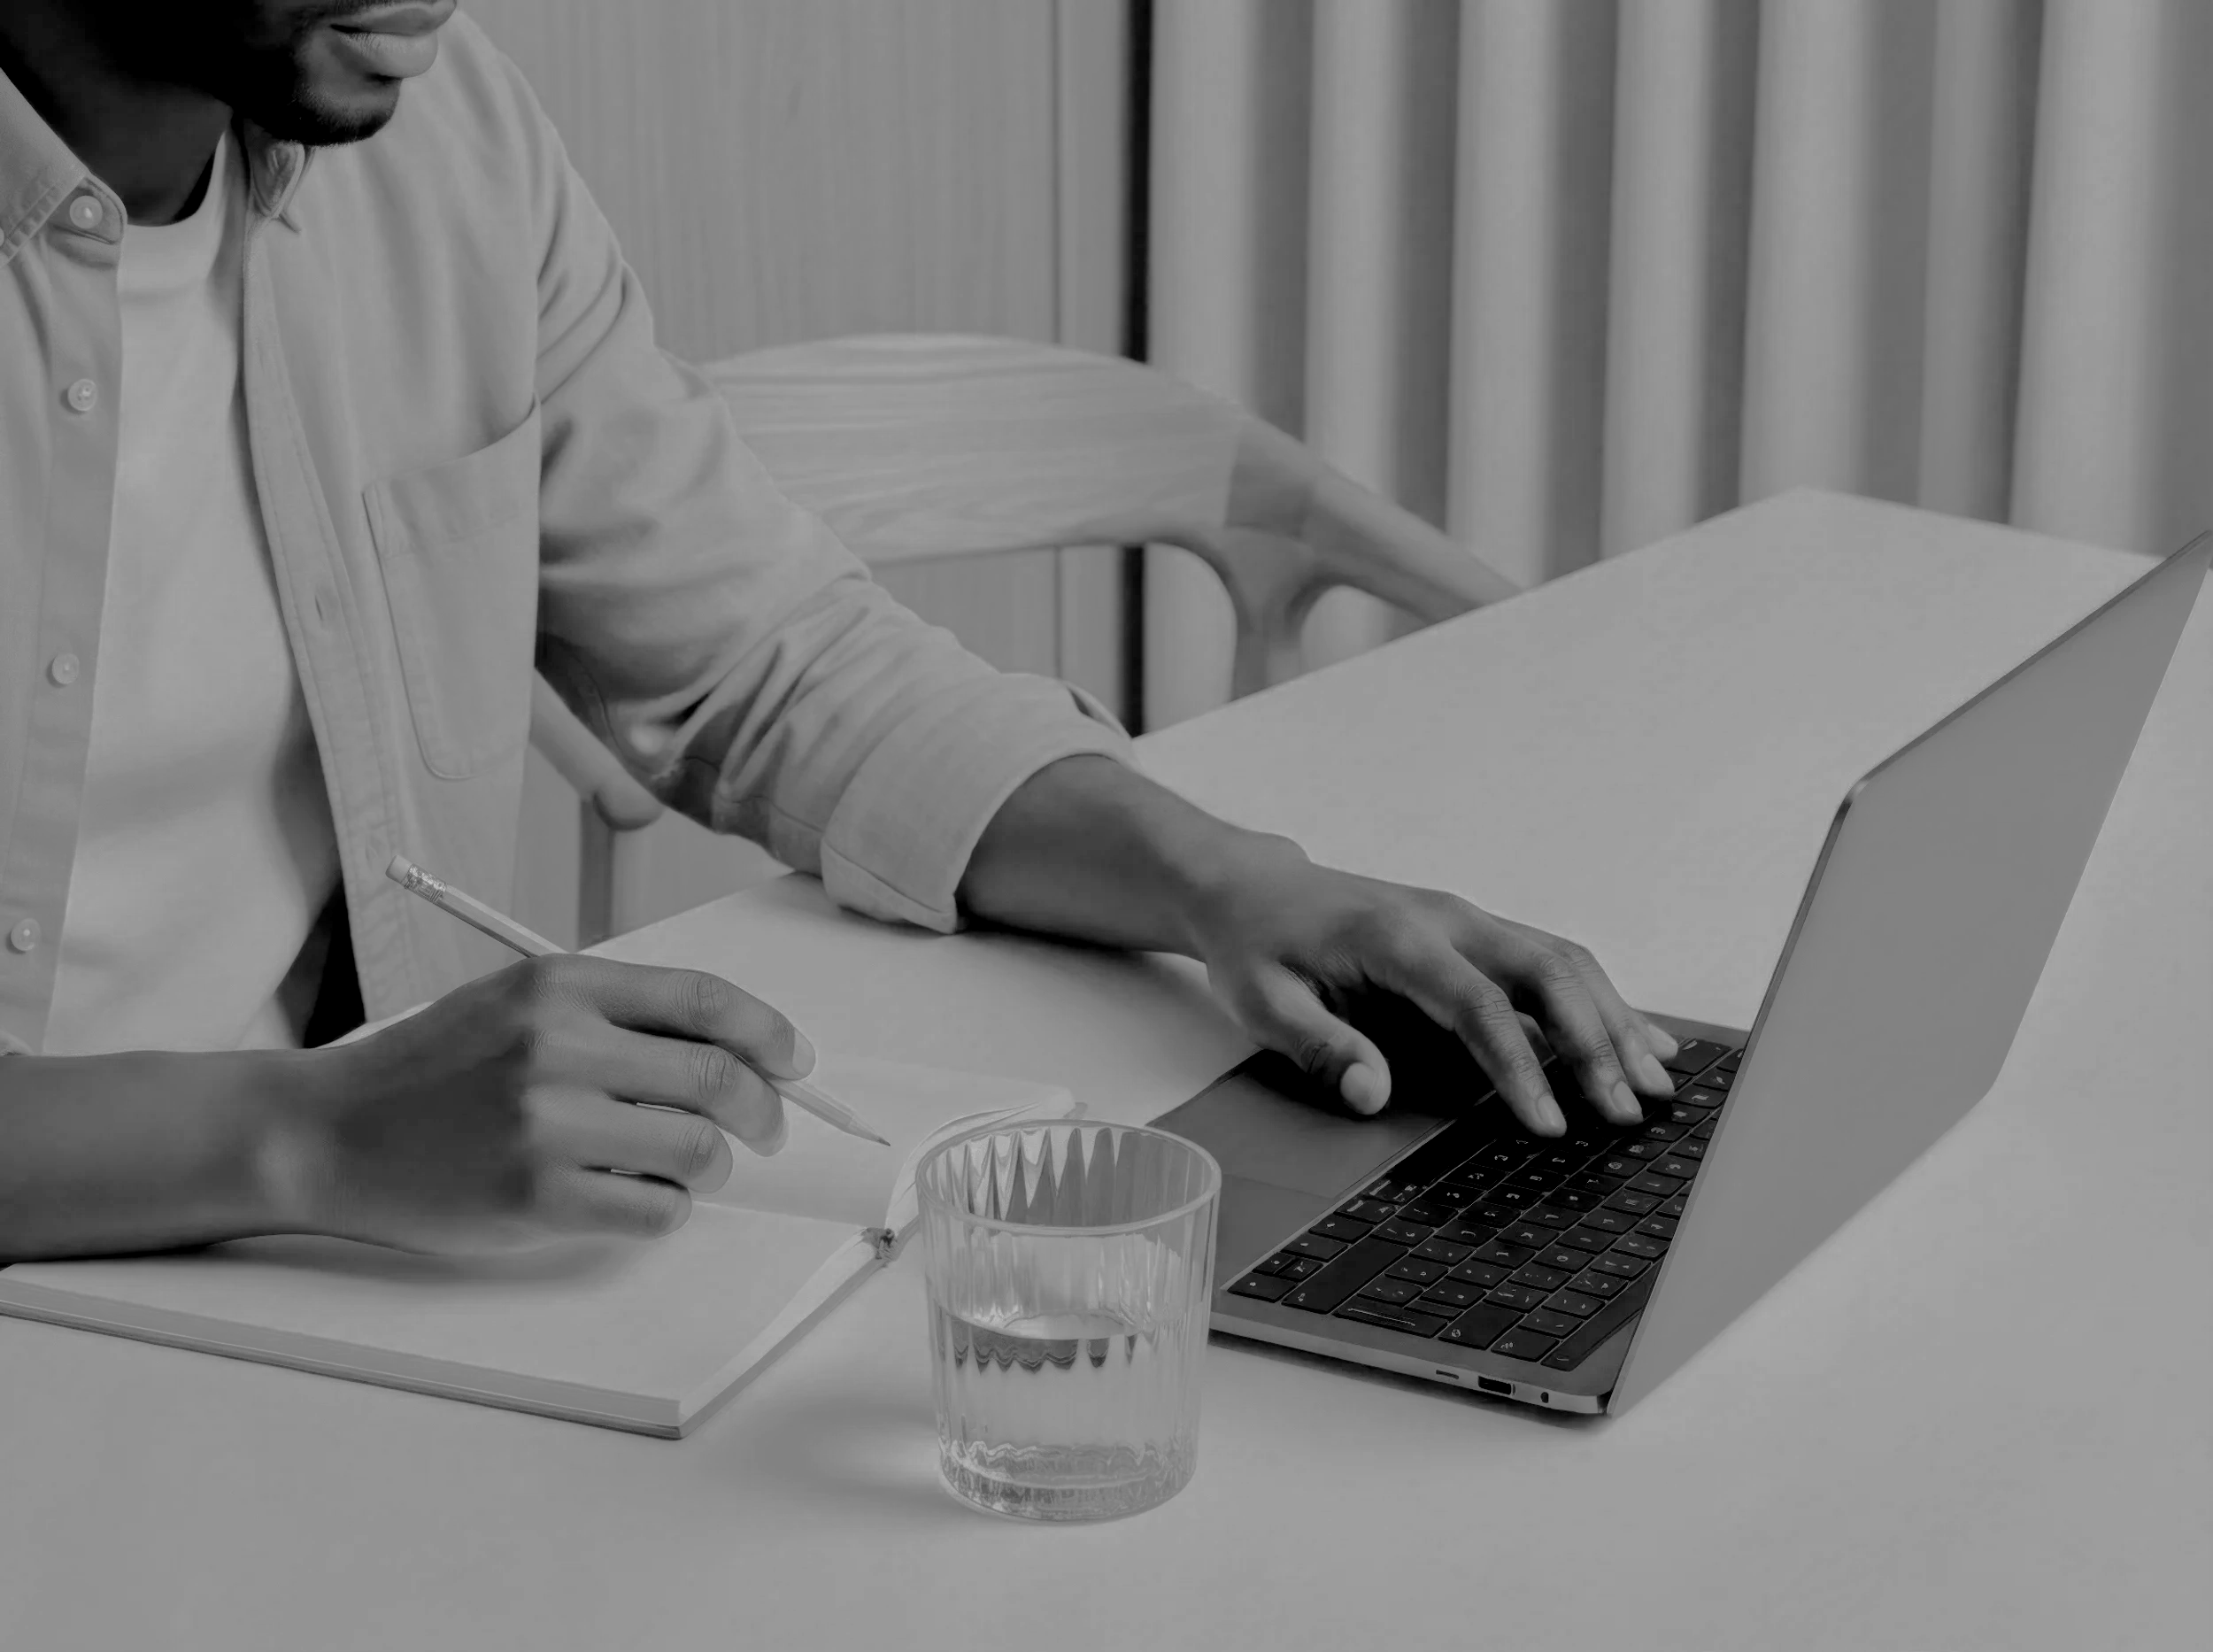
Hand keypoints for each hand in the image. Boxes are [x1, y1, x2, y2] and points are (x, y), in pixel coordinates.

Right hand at [271, 956, 812, 1253]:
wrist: (329, 1132)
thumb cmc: (434, 1071)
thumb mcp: (519, 1006)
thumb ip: (616, 1018)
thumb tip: (735, 1055)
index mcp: (562, 986)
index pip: (705, 1000)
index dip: (770, 1034)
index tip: (796, 1063)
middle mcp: (558, 1045)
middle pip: (718, 1078)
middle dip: (764, 1111)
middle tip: (764, 1132)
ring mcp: (547, 1124)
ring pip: (697, 1149)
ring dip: (710, 1167)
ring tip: (682, 1168)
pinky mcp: (537, 1197)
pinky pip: (656, 1210)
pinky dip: (666, 1209)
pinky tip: (635, 1198)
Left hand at [1188, 840, 1678, 1135]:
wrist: (1256, 888)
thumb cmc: (1258, 946)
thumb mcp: (1263, 1002)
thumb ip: (1320, 1047)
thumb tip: (1372, 1094)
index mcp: (1396, 937)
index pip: (1476, 1004)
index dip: (1519, 1066)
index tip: (1550, 1123)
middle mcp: (1448, 919)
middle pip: (1544, 972)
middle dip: (1594, 1044)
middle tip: (1626, 1112)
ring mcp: (1469, 921)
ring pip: (1563, 963)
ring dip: (1614, 1022)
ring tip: (1655, 1085)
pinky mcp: (1478, 933)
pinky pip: (1554, 961)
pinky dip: (1603, 1001)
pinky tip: (1642, 1040)